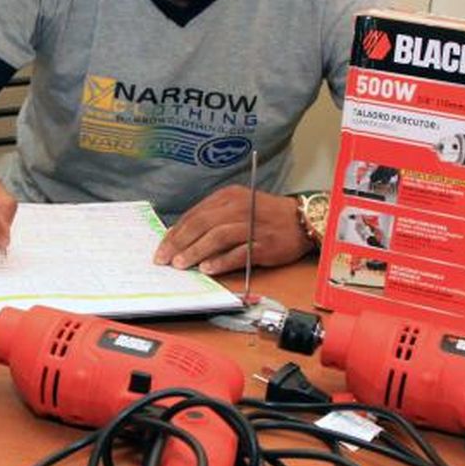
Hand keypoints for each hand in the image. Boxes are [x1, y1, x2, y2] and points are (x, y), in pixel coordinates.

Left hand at [154, 187, 312, 274]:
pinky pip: (239, 252)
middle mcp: (238, 207)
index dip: (175, 232)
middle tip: (164, 258)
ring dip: (196, 251)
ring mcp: (252, 225)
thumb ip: (211, 218)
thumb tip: (180, 236)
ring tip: (181, 264)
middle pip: (202, 223)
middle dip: (179, 242)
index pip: (194, 214)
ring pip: (217, 236)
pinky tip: (208, 269)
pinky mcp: (264, 243)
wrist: (302, 220)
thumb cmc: (265, 216)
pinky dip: (222, 261)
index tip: (162, 247)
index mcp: (228, 196)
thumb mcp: (236, 207)